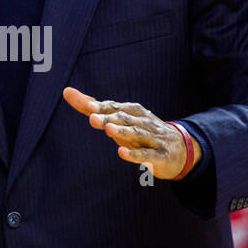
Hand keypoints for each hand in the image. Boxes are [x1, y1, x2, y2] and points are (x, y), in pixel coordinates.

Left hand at [63, 87, 201, 179]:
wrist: (180, 151)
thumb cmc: (143, 132)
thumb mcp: (120, 119)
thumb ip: (94, 107)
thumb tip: (67, 91)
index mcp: (134, 112)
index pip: (116, 107)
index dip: (103, 108)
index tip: (88, 107)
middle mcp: (143, 122)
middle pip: (124, 119)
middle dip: (108, 118)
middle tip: (92, 118)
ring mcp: (153, 139)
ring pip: (137, 133)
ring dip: (123, 131)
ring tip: (109, 130)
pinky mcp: (160, 156)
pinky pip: (147, 154)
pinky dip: (135, 154)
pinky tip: (122, 153)